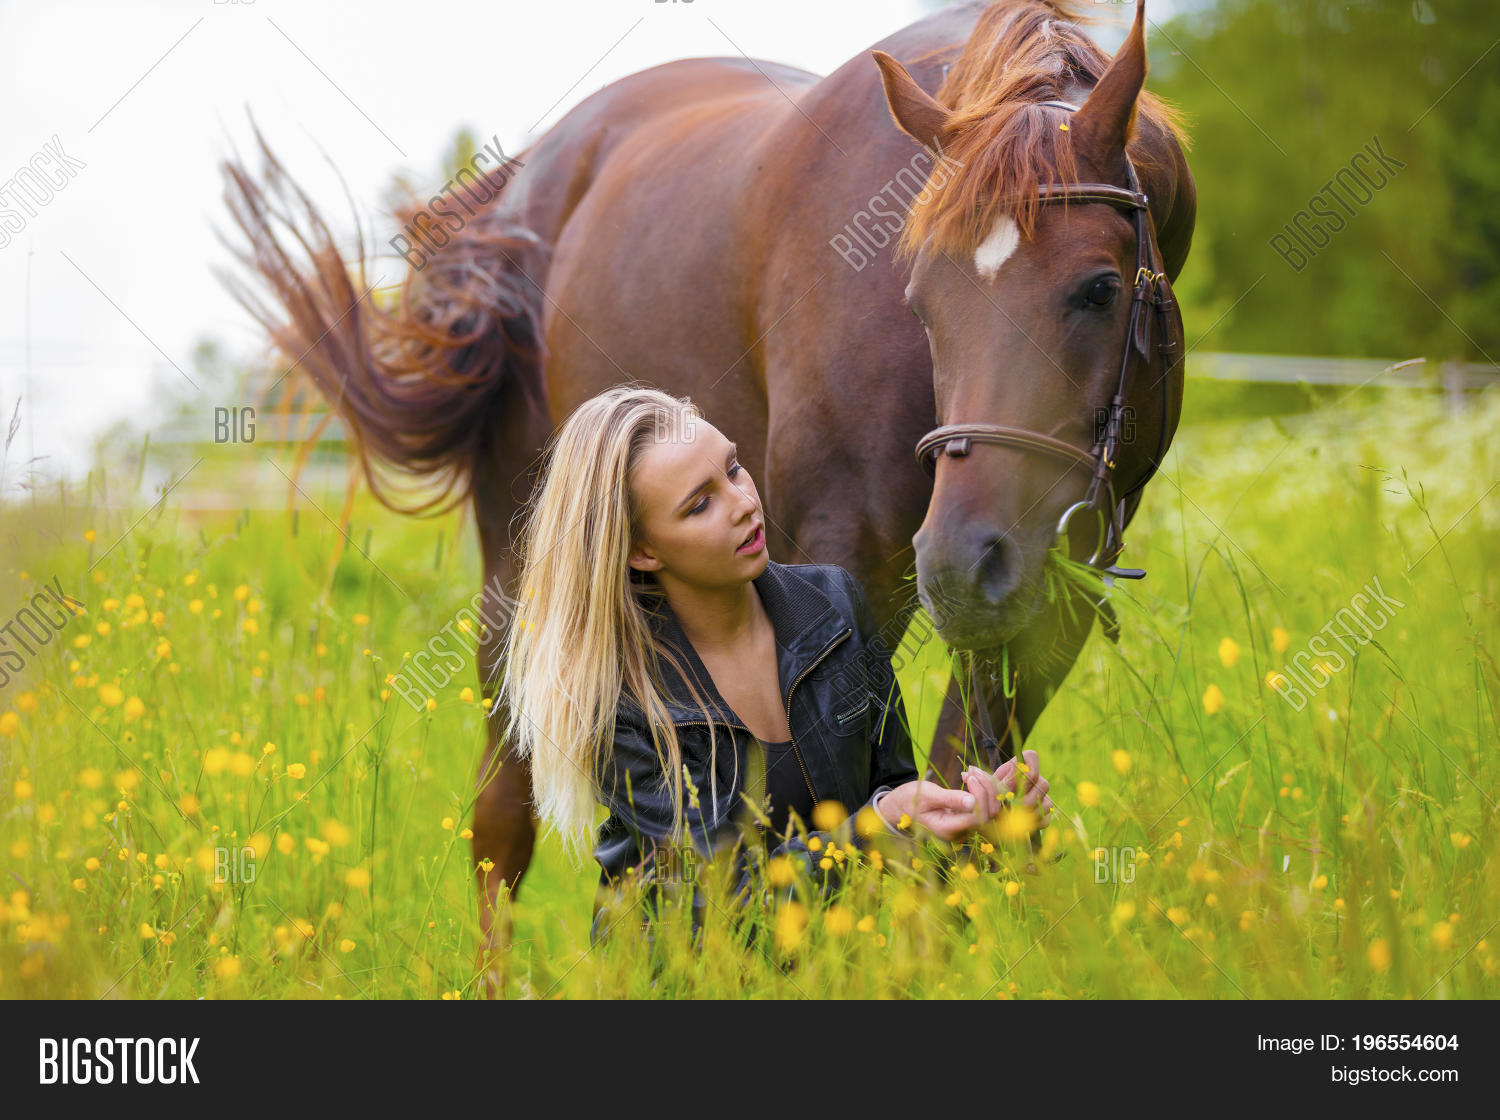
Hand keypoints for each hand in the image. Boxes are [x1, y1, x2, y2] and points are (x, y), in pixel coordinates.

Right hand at [876, 772, 1008, 841]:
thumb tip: (973, 802)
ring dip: (992, 785)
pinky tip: (991, 771)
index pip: (978, 816)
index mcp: (948, 829)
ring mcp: (966, 825)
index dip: (981, 795)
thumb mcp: (926, 796)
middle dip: (988, 787)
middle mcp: (961, 831)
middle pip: (990, 812)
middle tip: (972, 769)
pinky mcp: (968, 816)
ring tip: (977, 768)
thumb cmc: (909, 800)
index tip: (969, 776)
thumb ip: (949, 799)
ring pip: (993, 808)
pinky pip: (987, 803)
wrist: (900, 807)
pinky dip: (991, 787)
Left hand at [967, 749, 1053, 836]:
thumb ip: (978, 780)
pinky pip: (1046, 819)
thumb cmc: (990, 796)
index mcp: (1021, 768)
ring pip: (1045, 801)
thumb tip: (966, 774)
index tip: (1006, 785)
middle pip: (1042, 782)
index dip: (1020, 770)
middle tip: (1008, 804)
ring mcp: (1044, 799)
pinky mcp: (1045, 816)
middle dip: (1024, 795)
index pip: (1031, 756)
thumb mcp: (984, 786)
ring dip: (1027, 811)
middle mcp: (1037, 781)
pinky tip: (1020, 826)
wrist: (998, 817)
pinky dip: (1033, 823)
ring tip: (1011, 816)